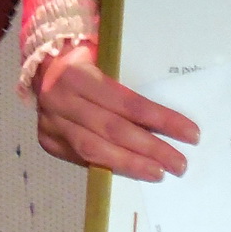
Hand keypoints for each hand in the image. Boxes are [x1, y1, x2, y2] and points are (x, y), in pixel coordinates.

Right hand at [33, 42, 199, 180]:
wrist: (41, 63)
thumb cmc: (84, 58)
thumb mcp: (104, 59)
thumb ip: (126, 85)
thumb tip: (166, 116)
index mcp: (79, 74)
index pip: (128, 103)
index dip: (161, 120)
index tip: (190, 134)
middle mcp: (62, 100)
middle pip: (114, 130)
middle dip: (151, 149)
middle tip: (179, 163)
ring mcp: (51, 123)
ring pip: (95, 150)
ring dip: (131, 164)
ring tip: (159, 173)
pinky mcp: (48, 141)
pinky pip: (82, 158)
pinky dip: (109, 165)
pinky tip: (131, 171)